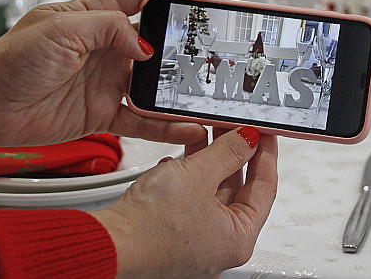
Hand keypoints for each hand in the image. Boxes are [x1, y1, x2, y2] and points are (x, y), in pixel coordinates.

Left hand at [0, 0, 207, 146]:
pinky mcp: (106, 111)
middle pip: (160, 36)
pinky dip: (167, 124)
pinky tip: (186, 124)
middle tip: (214, 41)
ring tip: (209, 87)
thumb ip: (108, 28)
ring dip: (183, 84)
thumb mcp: (60, 28)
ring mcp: (109, 79)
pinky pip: (144, 119)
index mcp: (95, 14)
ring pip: (158, 81)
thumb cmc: (10, 60)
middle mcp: (108, 45)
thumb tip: (145, 44)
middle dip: (189, 36)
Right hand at [92, 127, 278, 278]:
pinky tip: (178, 160)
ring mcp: (195, 241)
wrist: (105, 243)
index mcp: (238, 238)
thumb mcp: (198, 174)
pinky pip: (190, 199)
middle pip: (238, 189)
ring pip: (211, 191)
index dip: (265, 154)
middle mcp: (220, 244)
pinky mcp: (172, 233)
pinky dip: (188, 177)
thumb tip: (248, 139)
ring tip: (206, 133)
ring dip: (208, 161)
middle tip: (234, 126)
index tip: (264, 133)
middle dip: (233, 153)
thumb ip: (228, 152)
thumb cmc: (148, 226)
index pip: (265, 187)